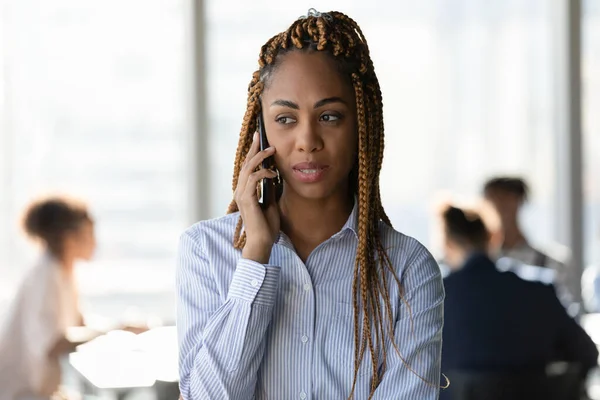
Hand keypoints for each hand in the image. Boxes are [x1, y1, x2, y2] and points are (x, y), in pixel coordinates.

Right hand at [234, 132, 279, 262]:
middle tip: (260, 135)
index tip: (259, 141)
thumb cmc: (266, 227)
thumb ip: (269, 190)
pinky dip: (263, 173)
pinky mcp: (247, 199)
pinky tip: (273, 173)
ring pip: (248, 169)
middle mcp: (240, 191)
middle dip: (253, 148)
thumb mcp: (270, 204)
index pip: (247, 168)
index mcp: (245, 192)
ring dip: (260, 157)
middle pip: (245, 164)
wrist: (262, 242)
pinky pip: (253, 179)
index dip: (252, 153)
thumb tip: (273, 177)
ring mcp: (242, 195)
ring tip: (272, 151)